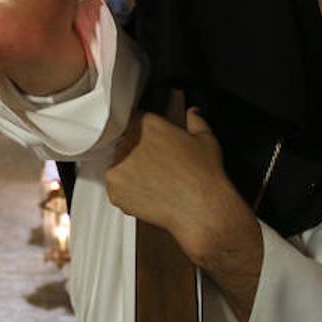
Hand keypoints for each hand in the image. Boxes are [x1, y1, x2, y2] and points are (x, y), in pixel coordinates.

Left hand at [105, 108, 256, 267]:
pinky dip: (127, 192)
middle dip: (133, 152)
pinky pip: (116, 188)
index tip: (148, 141)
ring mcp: (118, 166)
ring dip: (129, 172)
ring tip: (152, 182)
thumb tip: (194, 113)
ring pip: (117, 165)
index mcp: (148, 124)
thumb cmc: (204, 175)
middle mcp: (129, 142)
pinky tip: (147, 194)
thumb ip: (196, 120)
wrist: (200, 209)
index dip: (141, 132)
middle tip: (153, 165)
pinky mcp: (114, 189)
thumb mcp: (206, 139)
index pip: (133, 120)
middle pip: (122, 142)